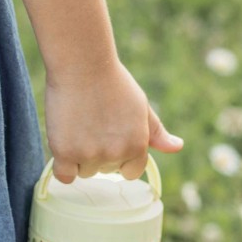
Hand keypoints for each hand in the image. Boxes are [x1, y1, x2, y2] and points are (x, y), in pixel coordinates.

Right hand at [44, 60, 182, 183]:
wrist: (83, 65)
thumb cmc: (113, 82)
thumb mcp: (141, 106)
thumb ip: (157, 132)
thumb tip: (177, 146)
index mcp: (138, 146)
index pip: (131, 172)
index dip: (121, 158)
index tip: (110, 138)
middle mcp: (116, 154)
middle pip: (106, 171)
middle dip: (100, 154)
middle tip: (93, 125)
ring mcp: (90, 154)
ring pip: (85, 172)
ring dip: (80, 157)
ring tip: (79, 127)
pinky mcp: (65, 152)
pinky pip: (64, 176)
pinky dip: (64, 168)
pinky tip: (65, 145)